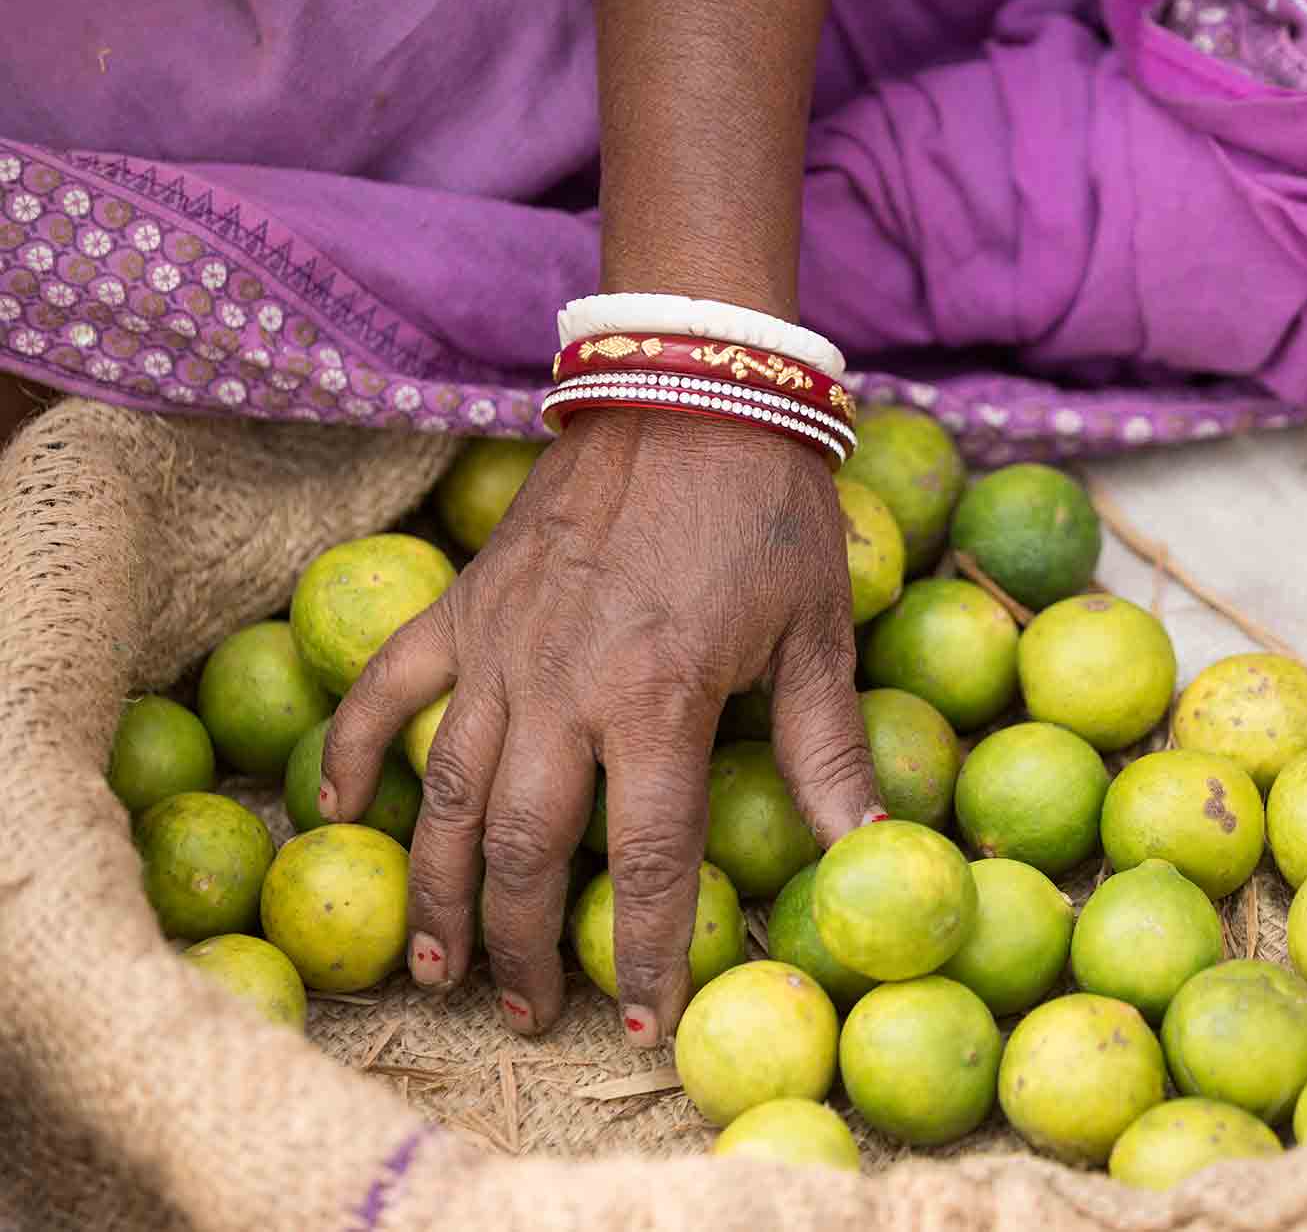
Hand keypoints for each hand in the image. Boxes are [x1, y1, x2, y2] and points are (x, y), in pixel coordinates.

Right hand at [320, 407, 876, 1043]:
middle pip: (523, 851)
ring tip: (436, 966)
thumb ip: (826, 751)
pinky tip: (333, 812)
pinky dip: (348, 751)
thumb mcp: (816, 634)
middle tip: (530, 1012)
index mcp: (660, 701)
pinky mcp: (462, 605)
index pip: (643, 862)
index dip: (640, 953)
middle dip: (521, 946)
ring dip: (435, 889)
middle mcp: (564, 688)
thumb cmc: (768, 513)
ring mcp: (499, 647)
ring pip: (445, 795)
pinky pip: (384, 690)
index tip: (638, 1025)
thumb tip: (867, 848)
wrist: (692, 388)